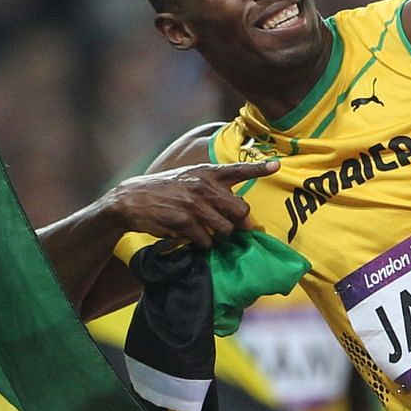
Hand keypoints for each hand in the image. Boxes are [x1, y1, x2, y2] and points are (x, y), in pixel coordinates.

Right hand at [111, 160, 277, 248]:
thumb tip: (239, 212)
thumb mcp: (190, 179)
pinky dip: (201, 244)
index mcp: (207, 173)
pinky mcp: (184, 222)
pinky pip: (206, 241)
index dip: (259, 168)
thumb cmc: (166, 190)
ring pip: (226, 230)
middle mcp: (204, 186)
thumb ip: (214, 189)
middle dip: (239, 224)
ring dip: (219, 237)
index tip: (277, 166)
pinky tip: (190, 237)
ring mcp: (194, 204)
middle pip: (241, 211)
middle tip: (229, 228)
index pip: (238, 169)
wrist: (133, 199)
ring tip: (206, 232)